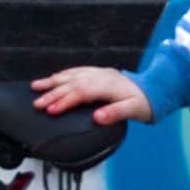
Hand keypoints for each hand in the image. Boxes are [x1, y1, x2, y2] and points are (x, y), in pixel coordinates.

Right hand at [32, 67, 152, 124]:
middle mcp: (100, 76)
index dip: (65, 101)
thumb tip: (98, 117)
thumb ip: (115, 113)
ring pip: (71, 75)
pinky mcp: (98, 73)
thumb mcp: (133, 110)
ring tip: (35, 87)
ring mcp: (98, 73)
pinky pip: (76, 71)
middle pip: (72, 83)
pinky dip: (62, 75)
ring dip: (52, 81)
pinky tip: (53, 78)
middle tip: (37, 103)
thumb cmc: (143, 102)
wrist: (153, 89)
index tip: (51, 110)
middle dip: (52, 93)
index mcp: (107, 86)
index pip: (81, 92)